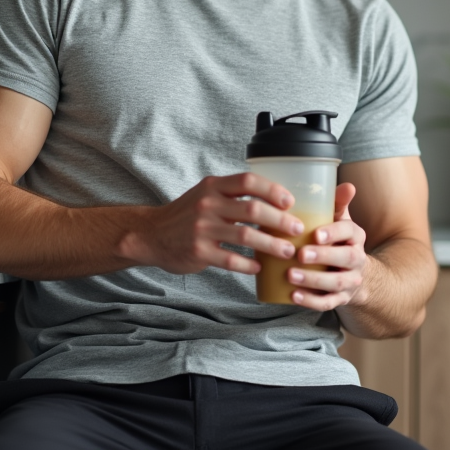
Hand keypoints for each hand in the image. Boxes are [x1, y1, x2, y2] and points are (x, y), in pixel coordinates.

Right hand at [121, 173, 306, 275]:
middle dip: (280, 220)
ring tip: (287, 251)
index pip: (248, 181)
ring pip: (246, 236)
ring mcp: (202, 228)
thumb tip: (274, 201)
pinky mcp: (198, 251)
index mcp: (213, 187)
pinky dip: (249, 264)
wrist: (151, 235)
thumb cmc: (186, 215)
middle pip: (253, 209)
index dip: (273, 190)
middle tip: (297, 229)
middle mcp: (207, 204)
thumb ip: (232, 194)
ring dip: (271, 245)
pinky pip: (231, 259)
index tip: (290, 202)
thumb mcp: (205, 194)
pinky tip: (260, 267)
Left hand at [287, 182, 368, 310]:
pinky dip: (311, 301)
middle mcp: (357, 259)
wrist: (355, 274)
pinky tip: (293, 296)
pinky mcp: (341, 299)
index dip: (334, 233)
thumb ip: (338, 204)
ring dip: (313, 280)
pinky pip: (328, 303)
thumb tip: (347, 185)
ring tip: (290, 276)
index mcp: (355, 236)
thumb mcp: (340, 221)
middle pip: (345, 258)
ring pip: (336, 283)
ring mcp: (350, 281)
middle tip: (299, 254)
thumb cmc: (338, 240)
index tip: (316, 234)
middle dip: (323, 257)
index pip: (350, 232)